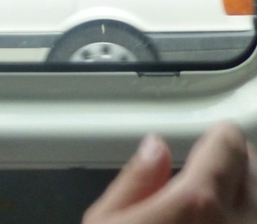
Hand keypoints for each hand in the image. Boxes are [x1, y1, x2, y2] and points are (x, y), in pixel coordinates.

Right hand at [84, 122, 256, 223]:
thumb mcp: (105, 221)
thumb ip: (135, 179)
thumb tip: (152, 147)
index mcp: (196, 202)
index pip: (228, 145)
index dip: (219, 134)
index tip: (215, 133)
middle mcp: (236, 223)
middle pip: (253, 169)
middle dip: (237, 158)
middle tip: (220, 156)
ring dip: (246, 185)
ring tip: (227, 182)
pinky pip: (255, 221)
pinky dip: (246, 212)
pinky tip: (229, 213)